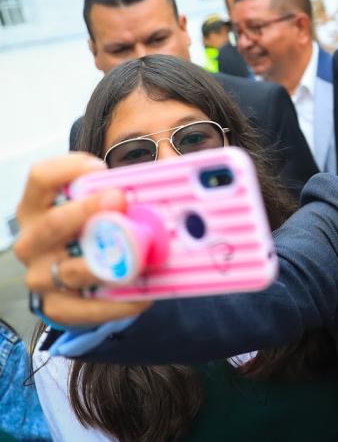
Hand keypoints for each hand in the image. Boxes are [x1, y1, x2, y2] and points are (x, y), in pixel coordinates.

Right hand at [14, 153, 151, 326]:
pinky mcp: (57, 306)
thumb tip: (171, 163)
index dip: (67, 169)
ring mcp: (41, 276)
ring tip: (140, 257)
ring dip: (109, 263)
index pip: (40, 178)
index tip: (100, 168)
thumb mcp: (100, 203)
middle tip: (120, 199)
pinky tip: (143, 296)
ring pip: (73, 270)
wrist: (79, 279)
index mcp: (37, 207)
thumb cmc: (92, 230)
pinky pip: (87, 308)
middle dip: (88, 210)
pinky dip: (118, 303)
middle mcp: (32, 241)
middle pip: (54, 223)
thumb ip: (125, 183)